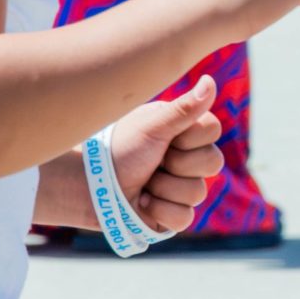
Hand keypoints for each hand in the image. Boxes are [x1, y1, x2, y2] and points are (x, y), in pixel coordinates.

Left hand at [107, 75, 225, 232]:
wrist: (86, 185)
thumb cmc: (116, 149)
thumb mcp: (152, 127)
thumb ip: (185, 107)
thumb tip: (210, 80)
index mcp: (184, 133)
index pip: (213, 132)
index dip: (189, 138)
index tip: (165, 138)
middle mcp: (187, 159)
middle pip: (213, 163)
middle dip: (176, 165)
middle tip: (152, 162)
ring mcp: (181, 188)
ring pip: (198, 193)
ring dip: (163, 189)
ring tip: (141, 184)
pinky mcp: (172, 216)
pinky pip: (185, 218)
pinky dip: (159, 211)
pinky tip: (141, 203)